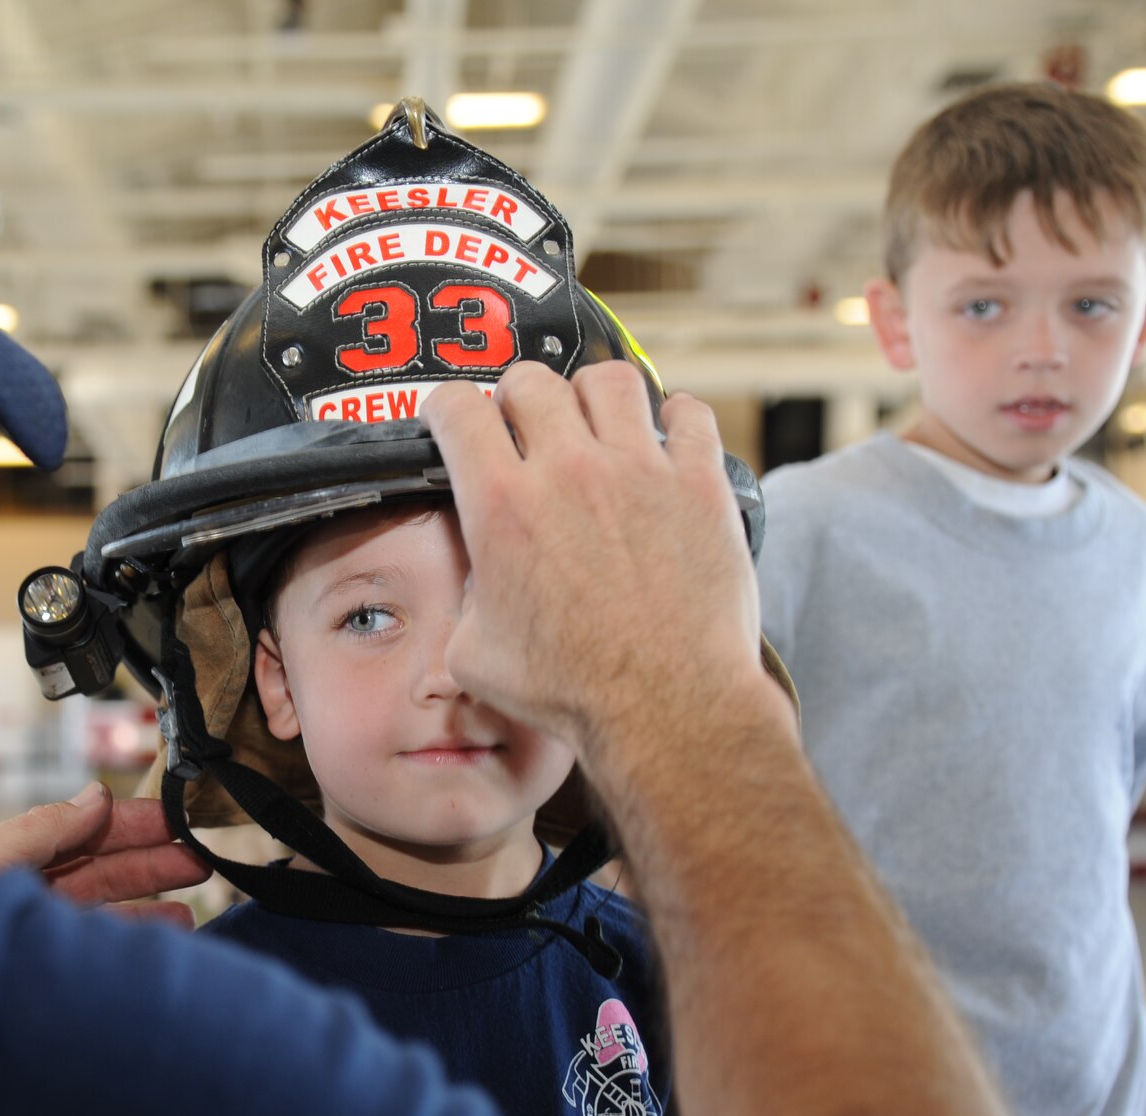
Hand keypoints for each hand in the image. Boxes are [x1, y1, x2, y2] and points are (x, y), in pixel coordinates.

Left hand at [0, 783, 209, 927]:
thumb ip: (41, 828)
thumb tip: (98, 796)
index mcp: (9, 862)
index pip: (80, 831)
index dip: (127, 822)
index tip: (172, 819)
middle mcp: (27, 896)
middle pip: (100, 868)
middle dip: (150, 858)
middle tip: (198, 854)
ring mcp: (39, 935)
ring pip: (107, 908)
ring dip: (151, 899)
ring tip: (193, 892)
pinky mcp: (53, 971)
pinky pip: (103, 948)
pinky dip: (137, 939)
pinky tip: (167, 936)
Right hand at [421, 361, 768, 754]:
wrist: (666, 706)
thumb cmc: (571, 690)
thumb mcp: (476, 654)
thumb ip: (466, 599)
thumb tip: (475, 585)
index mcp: (502, 506)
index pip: (458, 410)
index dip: (446, 407)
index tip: (452, 418)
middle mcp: (568, 472)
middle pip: (530, 381)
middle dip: (517, 396)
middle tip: (523, 423)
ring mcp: (639, 470)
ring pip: (608, 379)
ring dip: (591, 394)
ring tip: (594, 420)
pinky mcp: (699, 485)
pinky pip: (689, 414)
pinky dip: (674, 417)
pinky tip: (666, 437)